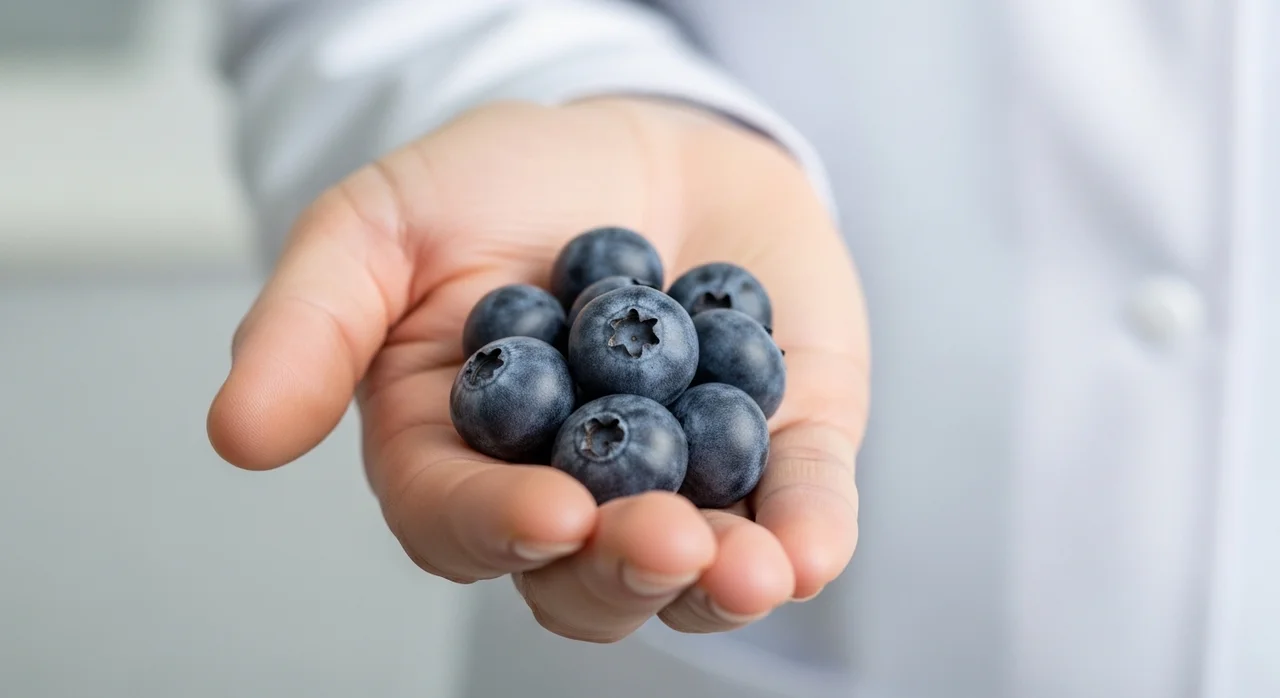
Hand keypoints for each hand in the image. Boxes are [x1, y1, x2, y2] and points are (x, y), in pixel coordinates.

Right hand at [208, 98, 868, 641]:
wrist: (644, 141)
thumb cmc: (503, 185)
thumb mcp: (384, 224)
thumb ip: (312, 321)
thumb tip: (237, 434)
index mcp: (460, 454)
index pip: (463, 521)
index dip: (499, 527)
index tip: (547, 513)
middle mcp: (570, 490)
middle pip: (582, 576)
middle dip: (620, 567)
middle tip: (660, 538)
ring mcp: (681, 480)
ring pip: (690, 572)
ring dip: (719, 580)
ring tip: (748, 568)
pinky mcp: (780, 446)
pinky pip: (799, 510)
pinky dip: (807, 533)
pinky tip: (806, 550)